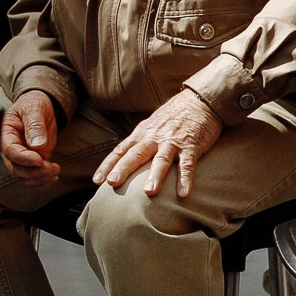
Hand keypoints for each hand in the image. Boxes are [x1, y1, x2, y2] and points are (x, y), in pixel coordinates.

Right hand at [0, 90, 67, 191]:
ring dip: (40, 179)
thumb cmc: (33, 104)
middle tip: (51, 167)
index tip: (39, 160)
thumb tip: (37, 144)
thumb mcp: (34, 109)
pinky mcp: (31, 163)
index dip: (24, 158)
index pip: (10, 151)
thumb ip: (35, 125)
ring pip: (24, 177)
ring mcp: (21, 157)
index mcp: (5, 134)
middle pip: (16, 168)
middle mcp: (10, 149)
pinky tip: (54, 176)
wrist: (40, 108)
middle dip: (34, 172)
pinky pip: (34, 178)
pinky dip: (43, 181)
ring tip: (55, 170)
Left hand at [91, 89, 221, 199]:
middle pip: (136, 154)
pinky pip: (188, 164)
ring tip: (148, 191)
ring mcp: (172, 142)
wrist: (198, 101)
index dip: (108, 165)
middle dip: (123, 168)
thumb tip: (120, 161)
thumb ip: (138, 143)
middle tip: (113, 183)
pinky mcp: (191, 146)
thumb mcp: (150, 127)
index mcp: (142, 134)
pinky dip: (186, 179)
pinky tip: (183, 194)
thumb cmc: (172, 118)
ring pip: (161, 159)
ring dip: (155, 175)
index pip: (121, 150)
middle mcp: (154, 138)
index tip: (96, 180)